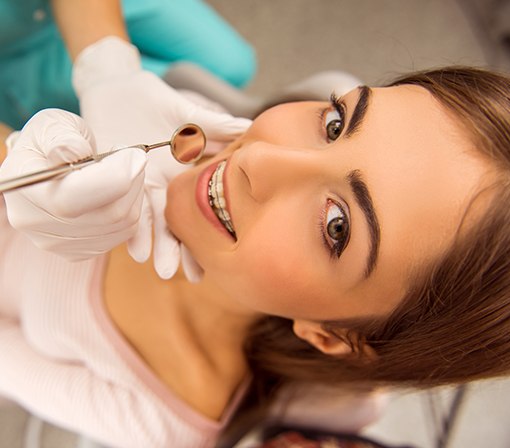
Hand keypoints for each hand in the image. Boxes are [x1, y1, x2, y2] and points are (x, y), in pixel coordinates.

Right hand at [0, 109, 146, 258]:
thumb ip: (62, 136)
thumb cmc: (54, 140)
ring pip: (122, 224)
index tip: (134, 154)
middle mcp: (34, 222)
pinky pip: (125, 233)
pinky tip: (121, 190)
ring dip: (135, 193)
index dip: (113, 177)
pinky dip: (133, 208)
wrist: (50, 165)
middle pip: (106, 214)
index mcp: (23, 187)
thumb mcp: (54, 124)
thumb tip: (75, 152)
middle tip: (134, 156)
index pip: (71, 198)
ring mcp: (57, 242)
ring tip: (126, 169)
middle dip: (132, 180)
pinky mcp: (79, 251)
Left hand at [73, 37, 250, 278]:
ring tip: (163, 271)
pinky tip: (135, 250)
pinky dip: (130, 227)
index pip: (199, 210)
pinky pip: (124, 206)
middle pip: (174, 224)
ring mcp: (137, 184)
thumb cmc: (154, 100)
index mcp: (183, 175)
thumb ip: (219, 126)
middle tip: (190, 276)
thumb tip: (252, 128)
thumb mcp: (191, 115)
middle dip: (181, 251)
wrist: (115, 87)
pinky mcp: (113, 177)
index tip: (220, 259)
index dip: (207, 235)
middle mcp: (162, 186)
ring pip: (149, 221)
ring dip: (157, 246)